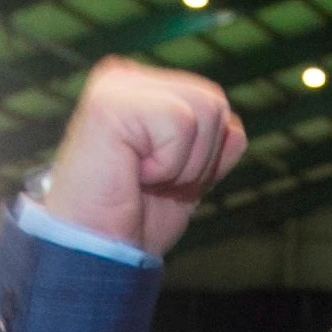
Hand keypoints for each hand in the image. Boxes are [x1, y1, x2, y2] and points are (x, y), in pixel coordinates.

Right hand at [34, 56, 245, 256]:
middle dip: (198, 159)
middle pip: (214, 102)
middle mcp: (127, 79)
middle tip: (153, 183)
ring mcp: (116, 86)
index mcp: (141, 90)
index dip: (203, 156)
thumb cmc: (130, 221)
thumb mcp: (186, 181)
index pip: (212, 104)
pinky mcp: (110, 102)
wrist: (96, 253)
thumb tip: (235, 129)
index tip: (161, 182)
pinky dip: (168, 164)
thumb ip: (211, 151)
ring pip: (205, 108)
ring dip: (183, 164)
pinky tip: (134, 174)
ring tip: (143, 178)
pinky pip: (181, 121)